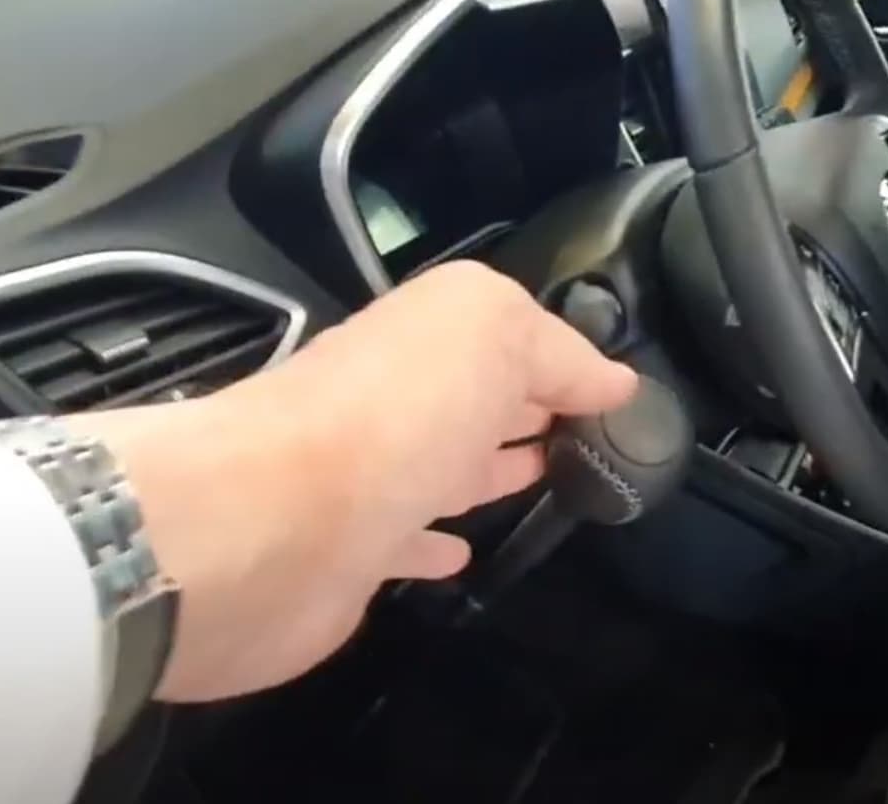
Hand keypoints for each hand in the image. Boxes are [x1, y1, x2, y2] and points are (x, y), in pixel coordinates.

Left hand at [72, 261, 636, 701]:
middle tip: (594, 432)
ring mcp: (366, 479)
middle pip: (471, 396)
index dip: (562, 356)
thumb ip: (555, 348)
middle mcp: (392, 399)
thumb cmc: (392, 417)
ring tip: (553, 478)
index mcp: (423, 337)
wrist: (269, 527)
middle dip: (528, 405)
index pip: (505, 334)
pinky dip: (435, 543)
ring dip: (489, 467)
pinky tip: (463, 552)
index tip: (618, 390)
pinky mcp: (347, 554)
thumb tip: (611, 379)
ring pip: (443, 465)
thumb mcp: (491, 334)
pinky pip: (405, 541)